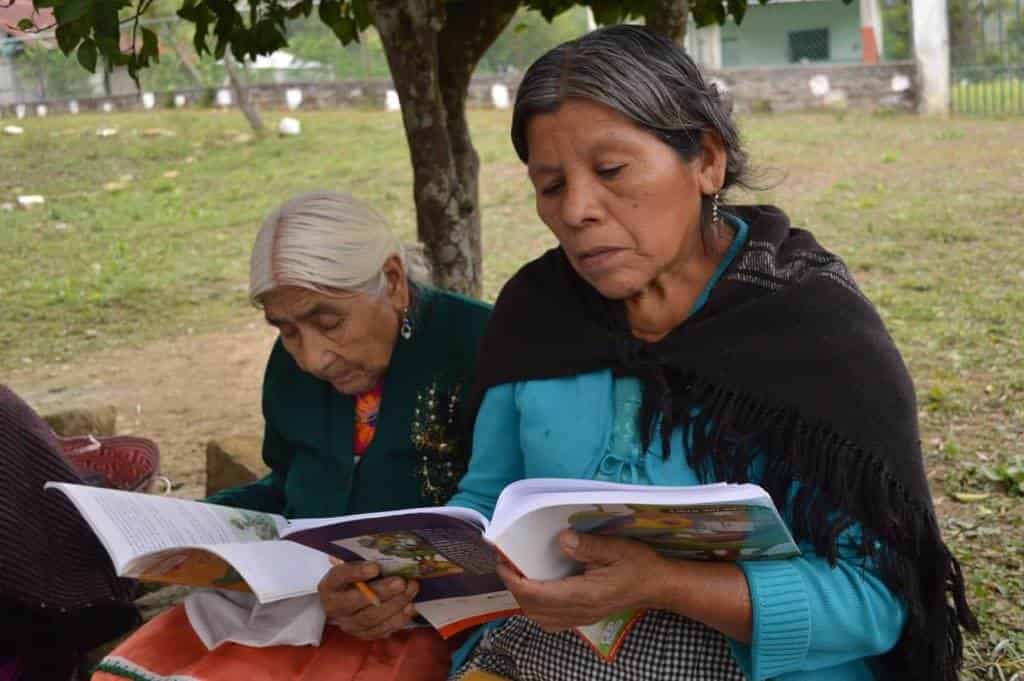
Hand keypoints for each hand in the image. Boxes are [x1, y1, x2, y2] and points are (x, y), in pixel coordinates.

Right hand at [317, 561, 419, 638]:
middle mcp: (335, 607)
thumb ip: (361, 558)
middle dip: (382, 591)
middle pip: (357, 601)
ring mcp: (349, 624)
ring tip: (411, 590)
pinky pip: (381, 630)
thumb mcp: (351, 564)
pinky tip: (409, 607)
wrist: (345, 602)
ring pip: (371, 617)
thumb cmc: (353, 578)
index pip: (340, 577)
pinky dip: (397, 619)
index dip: (357, 572)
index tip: (375, 567)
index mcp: (329, 585)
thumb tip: (381, 548)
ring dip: (395, 604)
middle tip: (401, 582)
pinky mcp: (363, 634)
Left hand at [495, 530, 666, 632]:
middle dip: (515, 588)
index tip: (503, 562)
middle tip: (507, 563)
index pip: (538, 595)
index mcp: (585, 595)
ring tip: (519, 575)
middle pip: (534, 609)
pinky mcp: (584, 617)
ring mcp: (582, 617)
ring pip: (540, 618)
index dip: (515, 581)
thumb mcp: (617, 548)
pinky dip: (537, 608)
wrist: (659, 586)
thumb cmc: (639, 565)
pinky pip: (551, 621)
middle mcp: (580, 611)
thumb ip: (588, 546)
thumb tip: (561, 540)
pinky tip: (538, 591)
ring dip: (524, 599)